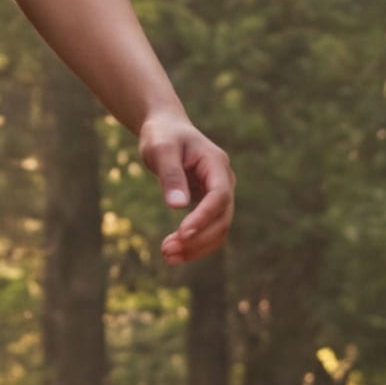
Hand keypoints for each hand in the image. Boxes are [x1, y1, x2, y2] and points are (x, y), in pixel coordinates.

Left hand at [138, 110, 234, 265]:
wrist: (166, 129)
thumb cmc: (163, 135)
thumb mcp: (161, 149)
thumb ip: (170, 175)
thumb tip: (178, 206)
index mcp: (216, 164)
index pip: (219, 196)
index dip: (203, 217)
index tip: (181, 232)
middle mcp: (224, 181)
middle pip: (222, 218)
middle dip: (198, 239)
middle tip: (166, 250)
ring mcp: (219, 194)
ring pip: (219, 230)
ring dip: (196, 247)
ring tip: (167, 256)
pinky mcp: (209, 205)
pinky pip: (208, 230)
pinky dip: (194, 244)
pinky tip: (172, 253)